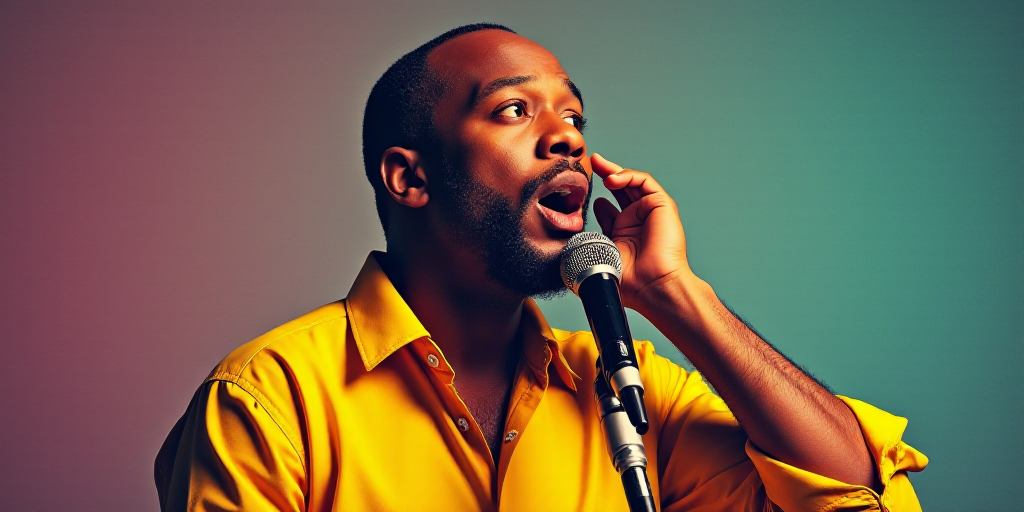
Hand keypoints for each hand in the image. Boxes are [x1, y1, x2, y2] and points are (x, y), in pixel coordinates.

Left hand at [590, 154, 692, 311]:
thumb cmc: (629, 280)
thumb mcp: (603, 253)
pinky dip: (628, 176)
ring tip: (597, 165)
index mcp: (624, 233)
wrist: (651, 287)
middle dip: (605, 173)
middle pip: (620, 189)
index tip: (576, 190)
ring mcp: (650, 212)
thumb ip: (593, 234)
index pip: (608, 207)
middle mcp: (638, 220)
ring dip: (614, 170)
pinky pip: (644, 181)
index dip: (594, 196)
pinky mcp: (662, 205)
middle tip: (590, 162)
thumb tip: (588, 211)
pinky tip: (612, 179)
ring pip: (632, 182)